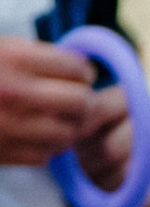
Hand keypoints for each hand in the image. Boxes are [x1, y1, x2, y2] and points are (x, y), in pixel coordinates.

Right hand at [0, 34, 129, 172]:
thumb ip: (37, 56)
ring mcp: (11, 126)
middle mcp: (15, 92)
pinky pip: (49, 155)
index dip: (83, 72)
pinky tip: (41, 135)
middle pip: (82, 103)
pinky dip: (50, 147)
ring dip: (72, 127)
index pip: (76, 68)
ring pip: (71, 133)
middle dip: (85, 101)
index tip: (81, 75)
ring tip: (61, 118)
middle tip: (80, 99)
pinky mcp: (7, 153)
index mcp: (14, 58)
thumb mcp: (1, 51)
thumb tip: (85, 68)